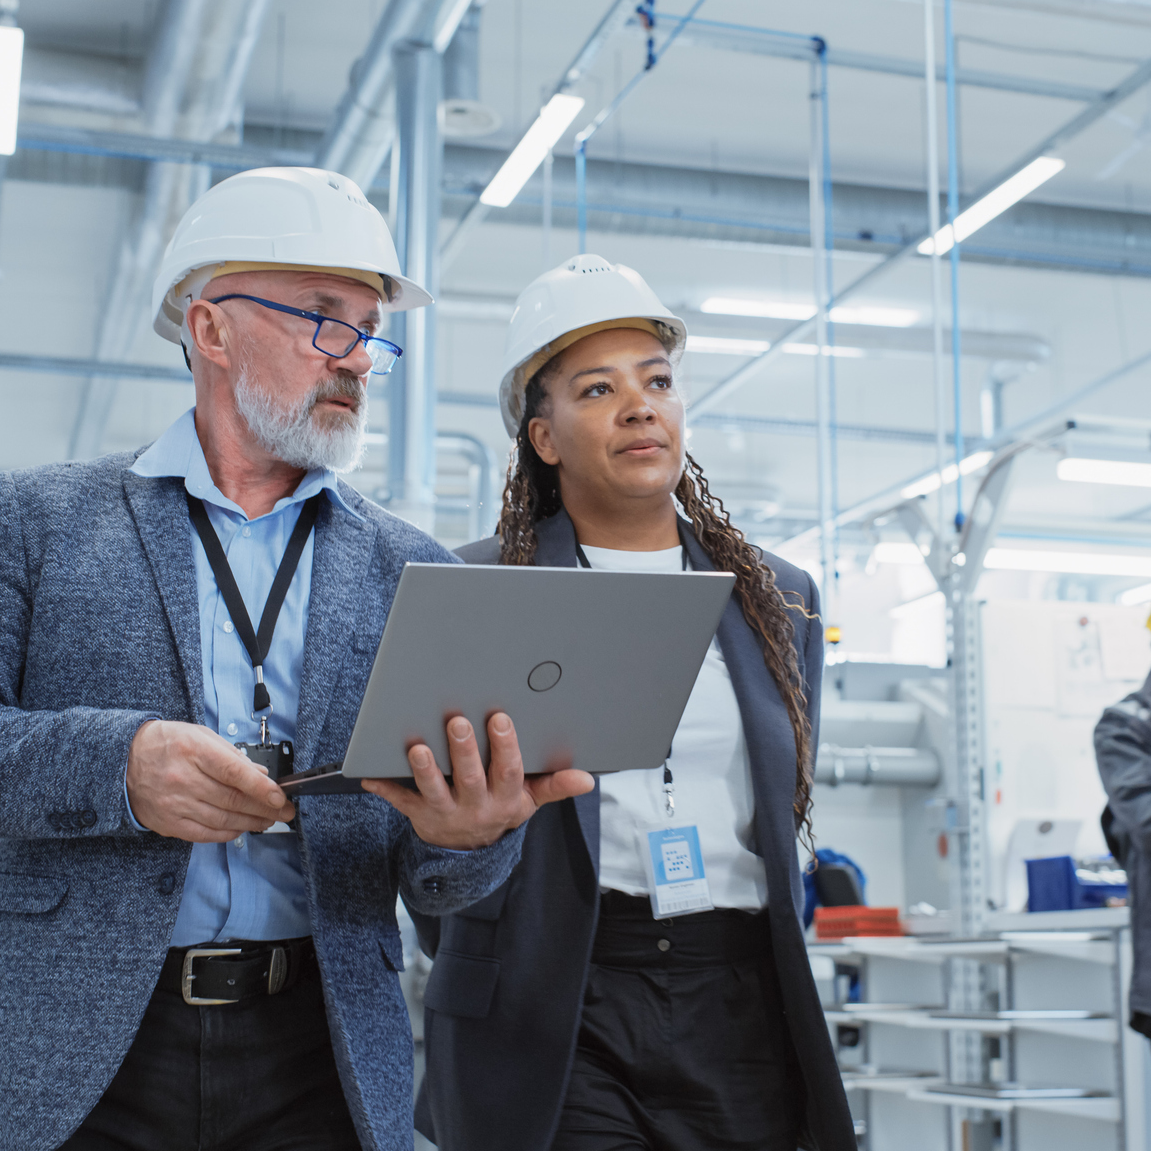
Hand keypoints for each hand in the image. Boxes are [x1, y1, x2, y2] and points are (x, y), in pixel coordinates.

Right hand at [126, 720, 295, 841]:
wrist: (124, 760)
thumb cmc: (167, 744)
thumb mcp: (201, 736)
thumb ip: (232, 755)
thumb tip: (259, 773)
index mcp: (194, 751)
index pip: (235, 773)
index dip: (261, 788)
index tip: (280, 796)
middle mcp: (183, 779)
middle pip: (233, 800)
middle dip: (264, 808)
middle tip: (284, 811)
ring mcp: (175, 804)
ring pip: (222, 820)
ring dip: (251, 822)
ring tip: (268, 820)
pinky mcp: (168, 822)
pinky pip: (205, 834)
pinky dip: (228, 834)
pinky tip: (242, 828)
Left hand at [362, 713, 593, 849]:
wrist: (469, 852)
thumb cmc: (501, 809)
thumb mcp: (530, 801)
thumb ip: (555, 786)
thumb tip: (587, 779)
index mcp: (505, 799)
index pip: (507, 772)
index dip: (505, 746)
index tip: (500, 718)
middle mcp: (475, 807)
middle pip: (469, 778)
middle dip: (464, 750)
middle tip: (458, 722)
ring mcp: (445, 812)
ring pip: (433, 791)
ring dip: (424, 770)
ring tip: (417, 747)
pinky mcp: (418, 814)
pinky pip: (400, 802)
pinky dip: (384, 788)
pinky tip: (367, 775)